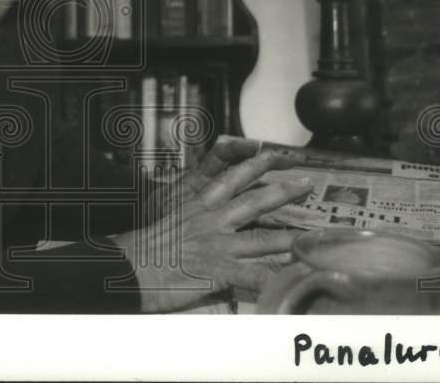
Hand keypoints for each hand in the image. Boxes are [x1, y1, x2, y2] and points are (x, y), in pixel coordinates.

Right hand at [110, 147, 312, 312]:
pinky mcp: (217, 270)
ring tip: (313, 238)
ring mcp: (217, 244)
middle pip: (254, 201)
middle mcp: (211, 220)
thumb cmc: (142, 244)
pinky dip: (271, 282)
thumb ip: (189, 213)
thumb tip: (206, 213)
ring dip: (289, 238)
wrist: (127, 264)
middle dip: (283, 191)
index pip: (231, 178)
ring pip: (262, 239)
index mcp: (197, 204)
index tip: (272, 154)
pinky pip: (252, 277)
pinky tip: (289, 284)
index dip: (254, 165)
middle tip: (307, 183)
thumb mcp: (165, 216)